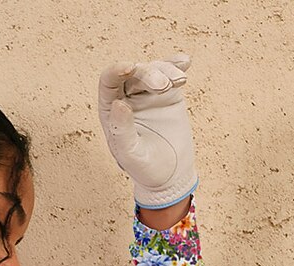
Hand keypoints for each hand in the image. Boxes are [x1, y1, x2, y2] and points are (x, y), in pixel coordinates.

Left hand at [96, 54, 198, 208]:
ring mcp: (148, 94)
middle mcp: (127, 98)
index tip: (130, 66)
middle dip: (149, 74)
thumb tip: (118, 103)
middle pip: (134, 73)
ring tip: (179, 82)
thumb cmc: (145, 169)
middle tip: (163, 87)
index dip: (117, 70)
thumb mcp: (131, 154)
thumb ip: (122, 131)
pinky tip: (185, 62)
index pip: (108, 82)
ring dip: (166, 70)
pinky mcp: (168, 94)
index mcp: (111, 112)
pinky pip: (171, 74)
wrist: (170, 176)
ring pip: (154, 70)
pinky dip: (177, 66)